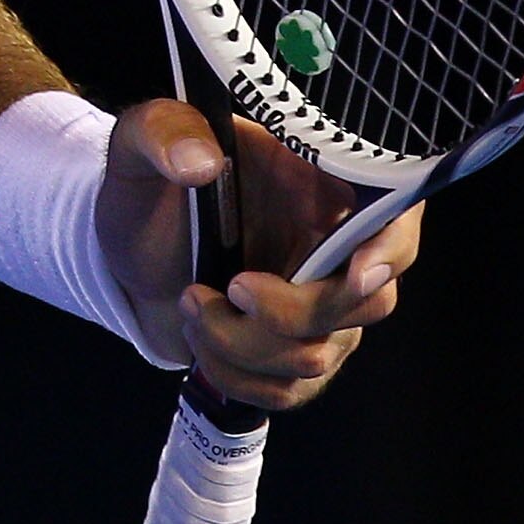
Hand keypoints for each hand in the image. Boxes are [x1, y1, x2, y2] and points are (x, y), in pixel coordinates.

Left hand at [95, 100, 422, 414]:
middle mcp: (335, 247)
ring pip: (318, 355)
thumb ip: (163, 133)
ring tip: (191, 304)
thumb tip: (201, 162)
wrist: (128, 249)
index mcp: (319, 183)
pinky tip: (200, 339)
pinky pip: (290, 390)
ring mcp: (322, 306)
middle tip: (228, 287)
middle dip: (290, 312)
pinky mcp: (295, 351)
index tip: (355, 271)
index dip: (392, 248)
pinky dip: (237, 375)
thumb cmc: (150, 187)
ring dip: (243, 345)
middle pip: (368, 302)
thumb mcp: (141, 142)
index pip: (396, 215)